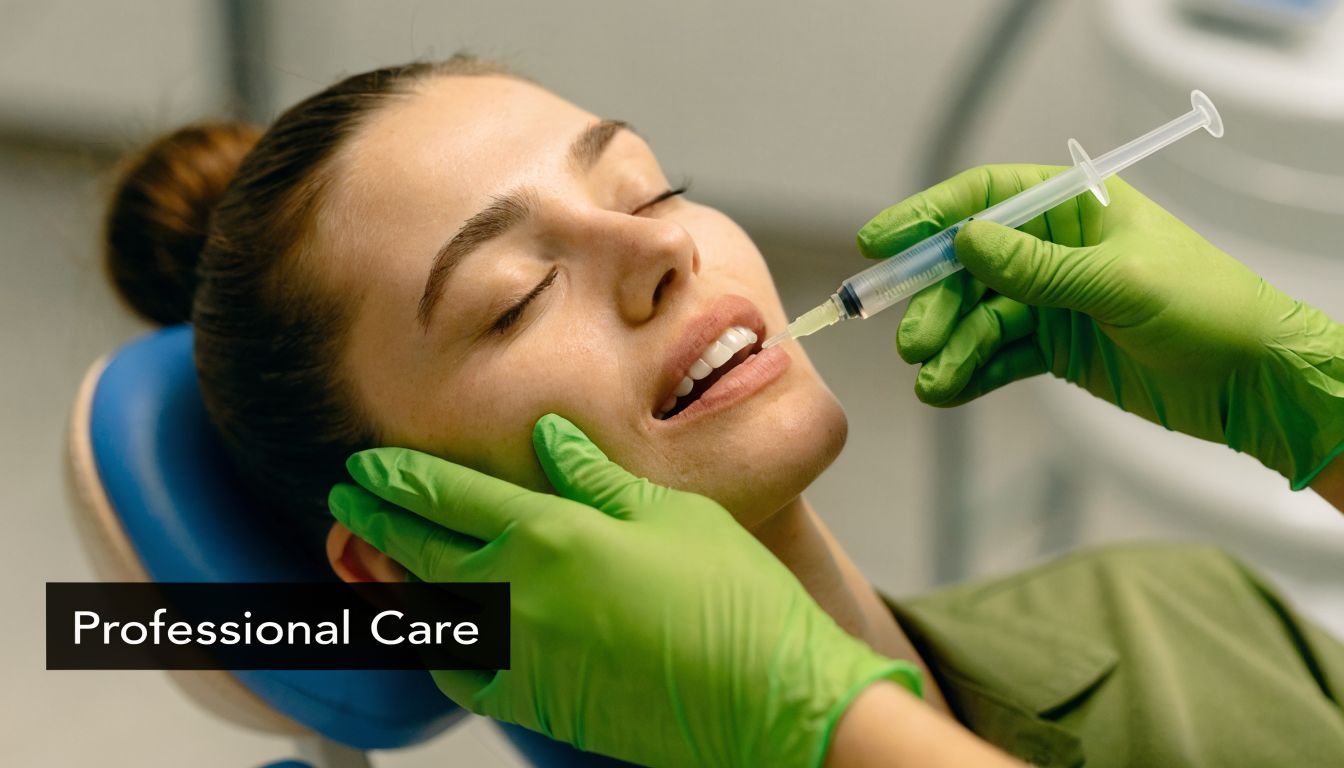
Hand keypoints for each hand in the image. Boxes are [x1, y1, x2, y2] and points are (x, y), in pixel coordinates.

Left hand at [328, 414, 920, 767]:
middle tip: (345, 502)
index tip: (366, 467)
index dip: (403, 480)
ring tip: (367, 558)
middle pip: (425, 551)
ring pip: (429, 614)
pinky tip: (436, 635)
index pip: (452, 498)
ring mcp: (523, 655)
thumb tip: (546, 438)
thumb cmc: (732, 601)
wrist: (765, 700)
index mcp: (553, 535)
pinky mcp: (538, 703)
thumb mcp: (670, 513)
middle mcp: (521, 594)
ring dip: (391, 581)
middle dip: (377, 521)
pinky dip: (438, 650)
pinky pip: (463, 674)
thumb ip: (595, 477)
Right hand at [857, 164, 1343, 488]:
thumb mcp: (1118, 281)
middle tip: (913, 341)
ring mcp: (1053, 302)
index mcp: (1076, 208)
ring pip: (979, 319)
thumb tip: (964, 241)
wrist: (1253, 381)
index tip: (879, 243)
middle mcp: (1057, 250)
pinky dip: (970, 374)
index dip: (928, 217)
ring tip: (932, 382)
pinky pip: (998, 357)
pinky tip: (947, 392)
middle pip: (969, 267)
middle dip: (937, 303)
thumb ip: (1038, 266)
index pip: (985, 199)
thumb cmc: (1206, 308)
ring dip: (950, 349)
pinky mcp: (1056, 350)